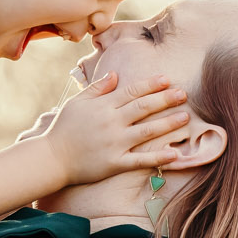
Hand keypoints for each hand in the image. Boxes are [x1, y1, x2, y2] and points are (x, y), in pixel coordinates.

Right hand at [41, 71, 188, 185]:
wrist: (52, 158)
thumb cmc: (63, 128)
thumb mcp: (78, 103)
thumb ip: (97, 88)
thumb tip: (115, 74)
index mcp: (103, 106)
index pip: (131, 91)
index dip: (151, 84)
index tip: (167, 79)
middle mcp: (111, 123)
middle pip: (143, 108)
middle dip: (165, 99)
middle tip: (183, 94)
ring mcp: (114, 144)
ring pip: (146, 131)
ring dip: (167, 124)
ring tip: (185, 118)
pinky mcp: (115, 163)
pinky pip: (140, 160)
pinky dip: (158, 157)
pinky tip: (174, 153)